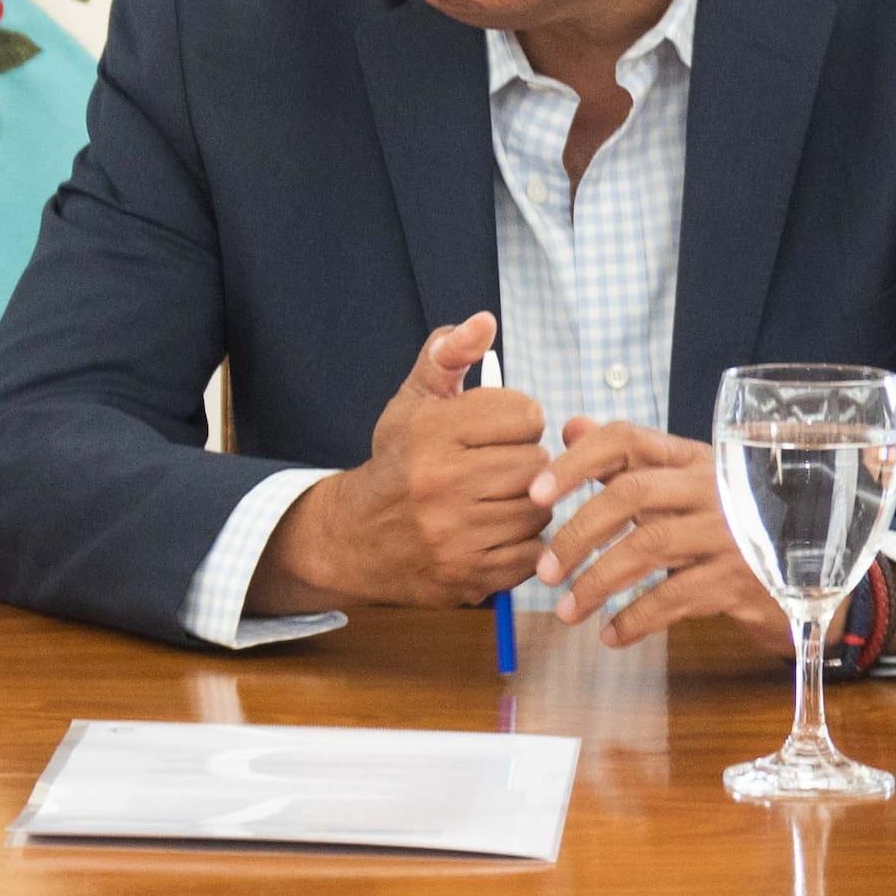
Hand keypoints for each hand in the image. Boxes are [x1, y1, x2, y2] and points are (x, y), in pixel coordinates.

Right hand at [253, 314, 550, 610]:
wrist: (355, 537)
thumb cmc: (397, 461)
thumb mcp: (414, 400)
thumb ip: (449, 354)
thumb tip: (485, 321)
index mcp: (430, 432)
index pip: (526, 414)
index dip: (515, 420)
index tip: (493, 431)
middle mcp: (440, 483)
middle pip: (537, 463)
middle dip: (523, 462)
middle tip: (496, 467)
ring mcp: (456, 534)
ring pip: (540, 509)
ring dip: (526, 503)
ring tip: (496, 499)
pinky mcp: (470, 574)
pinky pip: (534, 552)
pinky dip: (523, 543)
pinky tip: (495, 531)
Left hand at [529, 418, 783, 645]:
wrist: (811, 572)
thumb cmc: (728, 522)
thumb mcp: (685, 484)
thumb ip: (628, 459)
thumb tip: (571, 425)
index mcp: (691, 458)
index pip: (626, 439)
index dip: (574, 462)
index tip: (534, 494)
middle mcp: (713, 488)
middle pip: (630, 494)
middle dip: (577, 533)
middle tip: (544, 570)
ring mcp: (731, 532)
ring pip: (648, 548)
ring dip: (597, 583)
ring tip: (566, 611)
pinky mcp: (742, 579)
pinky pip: (676, 599)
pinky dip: (636, 620)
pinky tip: (610, 635)